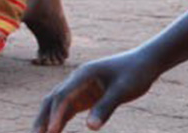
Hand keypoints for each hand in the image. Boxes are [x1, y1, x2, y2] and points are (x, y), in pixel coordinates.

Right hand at [32, 51, 159, 132]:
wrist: (144, 62)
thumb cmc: (135, 73)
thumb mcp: (123, 91)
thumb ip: (105, 108)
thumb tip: (90, 128)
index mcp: (83, 75)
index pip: (62, 95)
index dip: (55, 113)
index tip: (52, 131)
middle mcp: (76, 80)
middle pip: (53, 99)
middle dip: (43, 116)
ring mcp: (80, 87)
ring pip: (58, 104)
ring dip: (48, 119)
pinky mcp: (86, 95)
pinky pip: (69, 108)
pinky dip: (61, 119)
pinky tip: (56, 131)